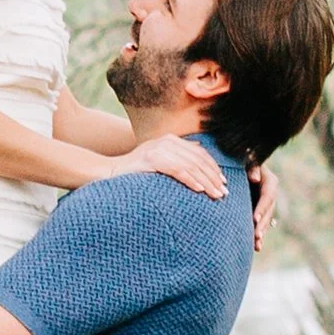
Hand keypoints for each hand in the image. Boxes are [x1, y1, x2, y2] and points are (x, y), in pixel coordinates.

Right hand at [104, 133, 225, 199]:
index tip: (223, 182)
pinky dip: (191, 180)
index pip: (199, 153)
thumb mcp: (158, 158)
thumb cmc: (135, 170)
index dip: (213, 167)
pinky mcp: (152, 160)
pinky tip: (200, 190)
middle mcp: (167, 141)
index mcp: (171, 140)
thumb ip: (177, 154)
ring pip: (191, 166)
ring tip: (216, 194)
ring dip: (206, 181)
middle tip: (224, 192)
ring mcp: (159, 149)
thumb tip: (198, 148)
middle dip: (213, 177)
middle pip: (198, 159)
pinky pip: (177, 170)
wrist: (109, 171)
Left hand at [250, 163, 278, 254]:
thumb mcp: (247, 159)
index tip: (255, 219)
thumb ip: (252, 166)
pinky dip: (258, 235)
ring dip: (261, 233)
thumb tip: (254, 177)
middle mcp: (270, 194)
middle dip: (262, 224)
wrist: (238, 165)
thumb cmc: (242, 160)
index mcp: (270, 182)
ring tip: (256, 245)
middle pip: (268, 212)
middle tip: (256, 235)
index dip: (262, 208)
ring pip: (266, 220)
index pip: (268, 196)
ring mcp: (266, 204)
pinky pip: (261, 224)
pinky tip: (256, 247)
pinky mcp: (259, 210)